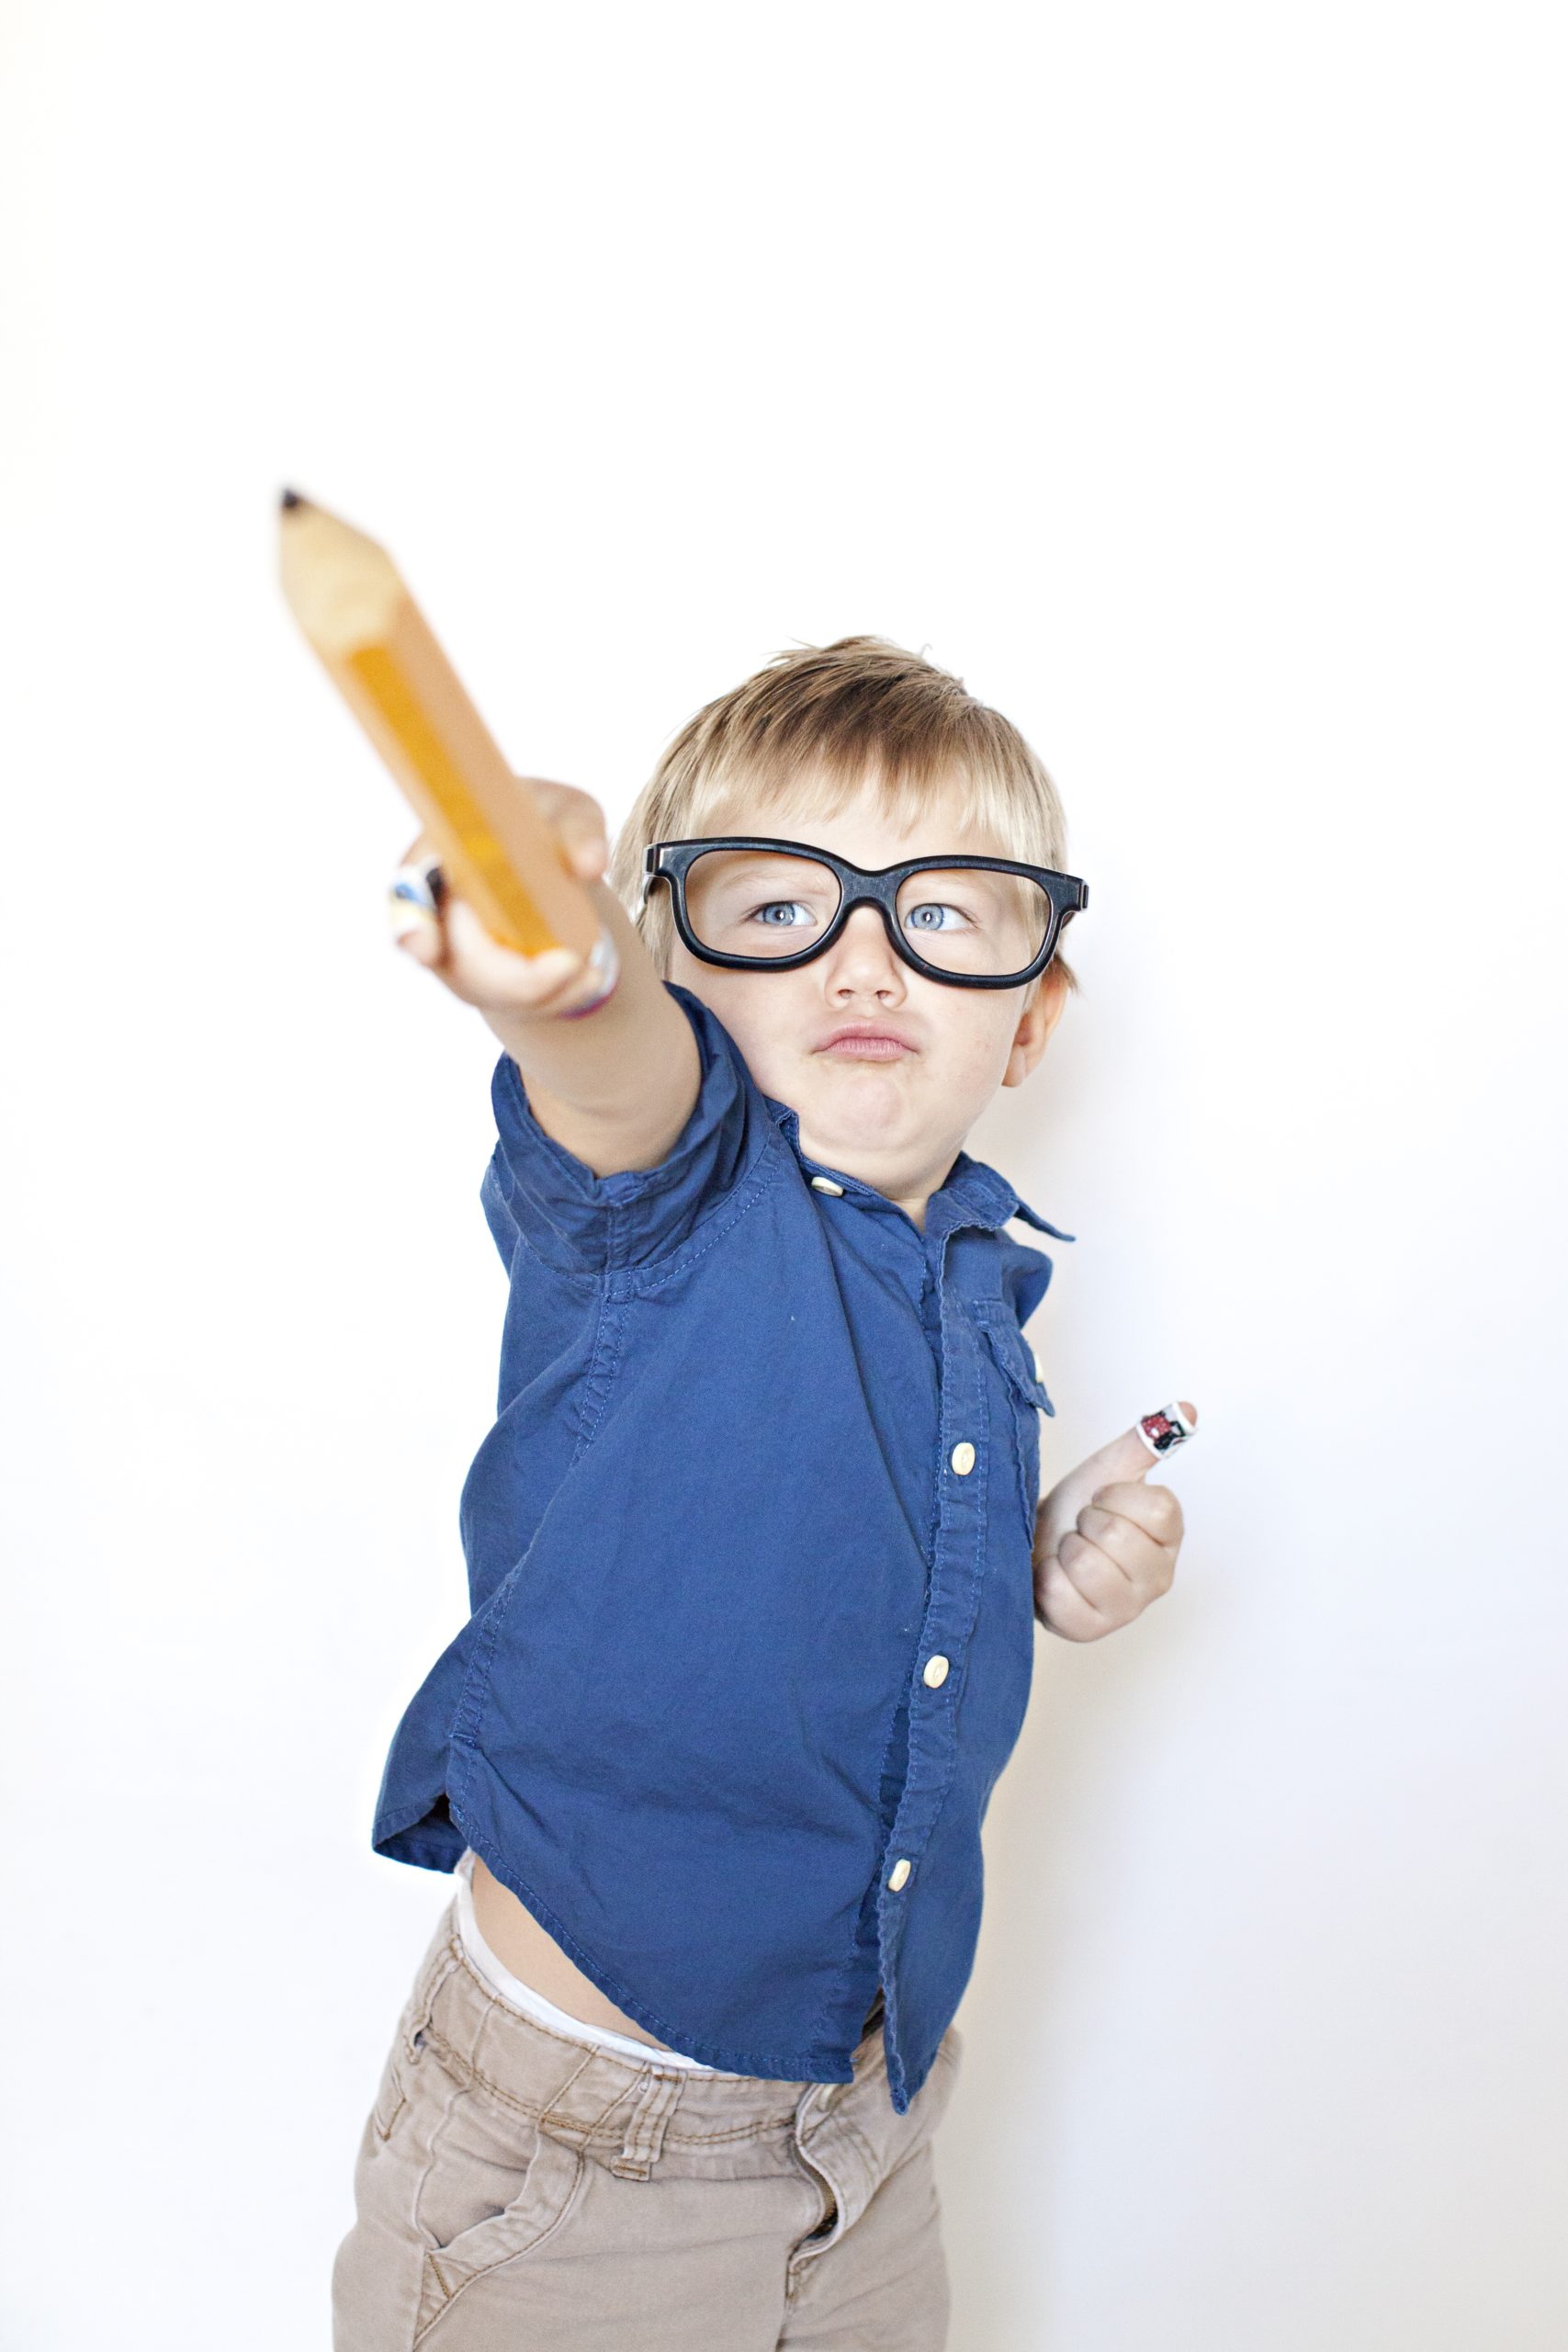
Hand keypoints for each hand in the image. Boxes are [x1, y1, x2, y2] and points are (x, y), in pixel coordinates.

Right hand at [387, 778, 613, 1020]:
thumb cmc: (545, 825)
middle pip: (461, 961)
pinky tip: (589, 978)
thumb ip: (579, 830)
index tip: (424, 946)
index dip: (411, 921)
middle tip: (571, 964)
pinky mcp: (485, 983)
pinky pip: (516, 1004)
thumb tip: (589, 863)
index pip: (409, 893)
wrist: (550, 862)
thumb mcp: (569, 812)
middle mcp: (438, 912)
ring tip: (590, 969)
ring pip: (492, 991)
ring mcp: (457, 955)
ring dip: (545, 988)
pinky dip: (558, 997)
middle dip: (516, 976)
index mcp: (441, 857)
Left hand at [1032, 1402, 1196, 1639]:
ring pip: (1085, 1562)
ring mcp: (1127, 1609)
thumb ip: (1143, 1442)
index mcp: (1170, 1536)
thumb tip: (1185, 1410)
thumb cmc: (1073, 1512)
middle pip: (1116, 1534)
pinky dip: (1045, 1579)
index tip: (1103, 1500)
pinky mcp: (1090, 1630)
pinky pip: (1059, 1592)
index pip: (1157, 1507)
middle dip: (1085, 1522)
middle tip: (1082, 1529)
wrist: (1031, 1546)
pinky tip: (1054, 1577)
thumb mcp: (1107, 1472)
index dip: (1116, 1496)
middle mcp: (1158, 1577)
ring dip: (1064, 1549)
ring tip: (1068, 1552)